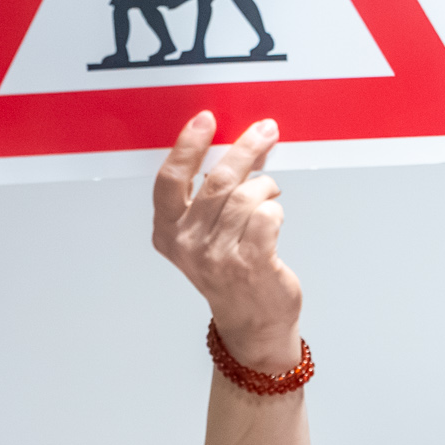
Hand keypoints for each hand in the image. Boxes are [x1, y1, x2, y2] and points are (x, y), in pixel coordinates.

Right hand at [153, 112, 304, 370]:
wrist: (252, 323)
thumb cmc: (231, 272)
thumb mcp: (205, 234)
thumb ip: (213, 194)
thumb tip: (241, 146)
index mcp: (168, 232)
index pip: (170, 180)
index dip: (187, 146)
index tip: (205, 120)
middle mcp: (188, 244)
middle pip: (217, 181)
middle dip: (245, 149)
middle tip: (264, 131)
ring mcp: (218, 256)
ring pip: (246, 197)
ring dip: (265, 187)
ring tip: (269, 192)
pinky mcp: (251, 263)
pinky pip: (267, 216)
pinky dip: (276, 209)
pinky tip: (274, 216)